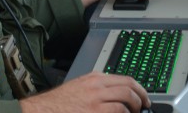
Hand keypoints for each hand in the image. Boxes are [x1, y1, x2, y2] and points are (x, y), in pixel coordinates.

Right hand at [19, 71, 150, 112]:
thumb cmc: (58, 104)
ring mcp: (96, 98)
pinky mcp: (96, 111)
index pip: (123, 78)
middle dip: (142, 96)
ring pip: (127, 97)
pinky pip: (120, 110)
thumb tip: (115, 97)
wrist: (43, 110)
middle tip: (145, 106)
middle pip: (129, 85)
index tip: (143, 96)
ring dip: (135, 107)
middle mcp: (96, 85)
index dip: (138, 88)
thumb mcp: (78, 89)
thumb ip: (96, 90)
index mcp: (93, 78)